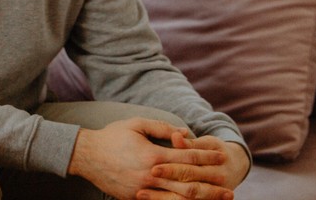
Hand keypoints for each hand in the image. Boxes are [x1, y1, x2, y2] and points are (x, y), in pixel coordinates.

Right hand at [68, 118, 227, 199]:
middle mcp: (151, 175)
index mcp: (153, 155)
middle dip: (211, 186)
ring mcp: (143, 189)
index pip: (188, 158)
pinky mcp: (135, 198)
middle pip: (189, 183)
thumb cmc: (111, 136)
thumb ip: (162, 127)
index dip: (207, 158)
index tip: (221, 158)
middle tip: (229, 188)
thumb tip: (185, 133)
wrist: (85, 155)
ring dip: (200, 199)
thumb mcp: (136, 124)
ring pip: (179, 198)